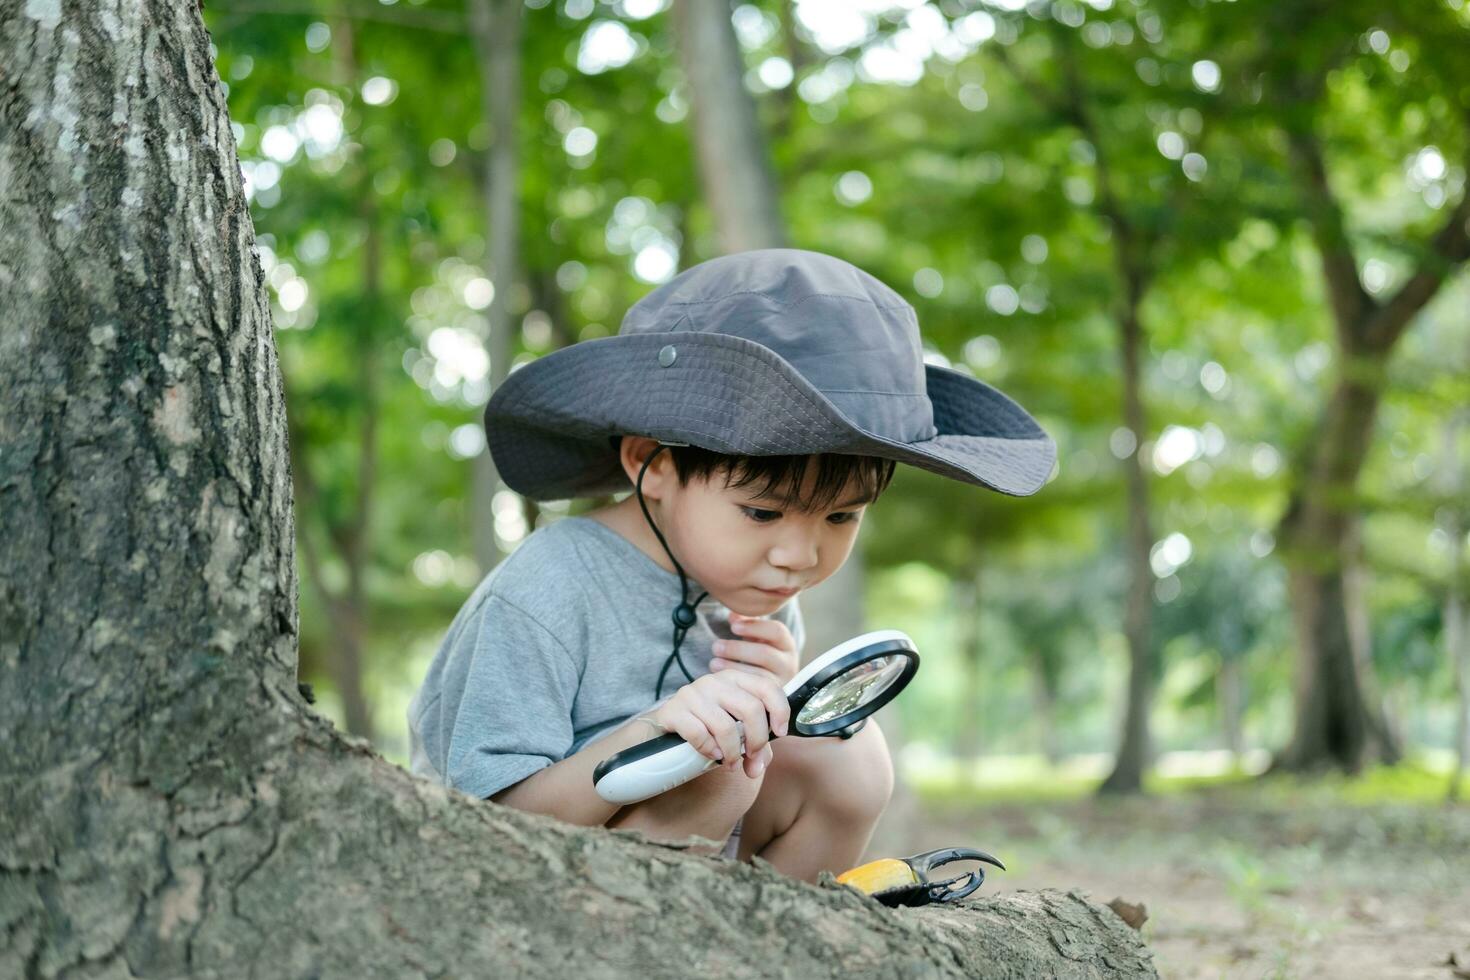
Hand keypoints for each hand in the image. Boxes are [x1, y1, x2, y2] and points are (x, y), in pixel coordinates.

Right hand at [649, 670, 789, 777]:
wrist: (665, 726)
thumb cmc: (708, 726)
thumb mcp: (736, 729)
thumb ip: (755, 746)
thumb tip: (757, 768)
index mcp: (735, 678)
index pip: (767, 686)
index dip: (780, 710)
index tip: (780, 733)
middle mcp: (715, 681)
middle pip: (751, 709)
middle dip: (757, 740)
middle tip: (752, 757)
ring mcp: (693, 693)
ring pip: (726, 725)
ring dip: (732, 752)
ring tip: (730, 763)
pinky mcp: (674, 710)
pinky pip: (699, 734)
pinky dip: (710, 750)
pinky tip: (712, 755)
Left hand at [709, 611, 799, 686]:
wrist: (773, 684)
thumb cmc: (759, 654)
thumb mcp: (756, 637)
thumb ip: (746, 624)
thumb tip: (733, 615)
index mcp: (786, 644)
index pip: (776, 631)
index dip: (754, 627)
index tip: (732, 627)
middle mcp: (788, 663)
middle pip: (765, 654)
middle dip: (737, 649)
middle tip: (715, 646)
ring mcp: (781, 683)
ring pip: (759, 675)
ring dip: (733, 667)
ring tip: (713, 662)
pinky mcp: (771, 700)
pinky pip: (753, 693)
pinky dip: (735, 683)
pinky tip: (719, 678)